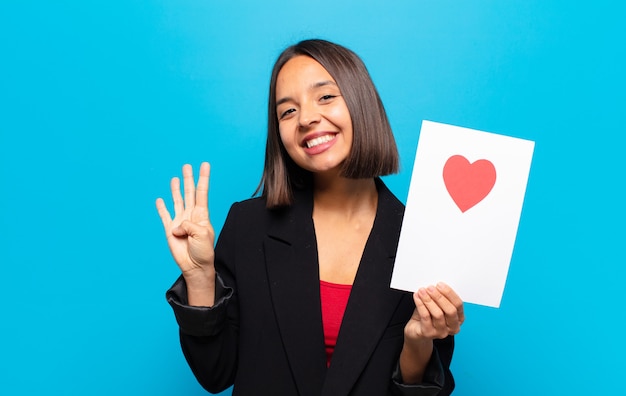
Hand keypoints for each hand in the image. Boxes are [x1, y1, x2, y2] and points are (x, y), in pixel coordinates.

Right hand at [156, 163, 215, 283]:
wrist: (195, 266)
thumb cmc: (203, 251)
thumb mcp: (202, 235)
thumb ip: (189, 225)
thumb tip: (176, 225)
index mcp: (201, 215)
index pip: (202, 192)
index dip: (203, 178)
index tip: (205, 165)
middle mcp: (191, 215)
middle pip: (189, 193)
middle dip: (188, 179)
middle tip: (187, 166)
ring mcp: (180, 222)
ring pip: (177, 201)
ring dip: (176, 189)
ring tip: (176, 178)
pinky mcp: (170, 230)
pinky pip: (165, 216)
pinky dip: (162, 208)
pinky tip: (160, 200)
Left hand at [405, 282, 464, 342]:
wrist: (416, 332)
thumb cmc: (427, 317)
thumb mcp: (436, 306)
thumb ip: (438, 297)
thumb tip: (435, 286)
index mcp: (458, 318)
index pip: (458, 305)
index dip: (449, 293)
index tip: (440, 285)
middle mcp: (452, 327)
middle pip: (450, 310)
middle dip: (439, 297)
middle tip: (430, 288)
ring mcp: (441, 332)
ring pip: (438, 314)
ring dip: (429, 300)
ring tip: (422, 291)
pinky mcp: (429, 333)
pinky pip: (425, 316)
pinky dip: (421, 304)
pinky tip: (417, 297)